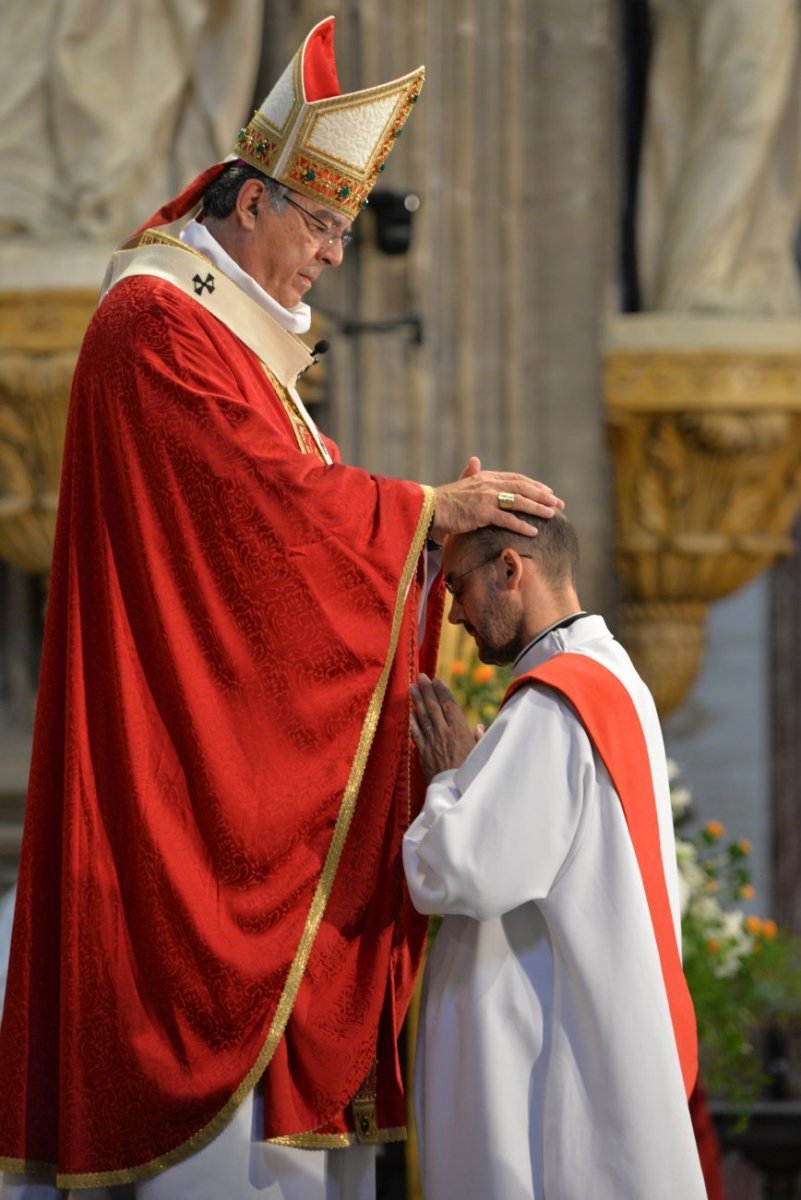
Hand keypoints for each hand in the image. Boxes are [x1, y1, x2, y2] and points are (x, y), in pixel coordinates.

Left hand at [410, 673, 480, 780]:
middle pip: (433, 707)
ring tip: (412, 687)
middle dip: (427, 690)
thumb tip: (479, 727)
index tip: (436, 679)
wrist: (455, 793)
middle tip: (420, 676)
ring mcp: (432, 742)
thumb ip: (479, 738)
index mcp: (460, 731)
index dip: (442, 691)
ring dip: (417, 701)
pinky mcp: (423, 752)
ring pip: (423, 717)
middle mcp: (444, 733)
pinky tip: (409, 711)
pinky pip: (416, 733)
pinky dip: (412, 721)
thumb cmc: (472, 773)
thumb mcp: (481, 754)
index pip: (449, 705)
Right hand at [430, 456, 563, 543]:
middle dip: (542, 495)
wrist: (430, 509)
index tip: (548, 491)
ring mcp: (486, 498)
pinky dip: (522, 525)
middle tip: (558, 503)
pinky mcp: (482, 513)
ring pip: (519, 501)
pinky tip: (534, 531)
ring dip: (538, 508)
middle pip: (522, 488)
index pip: (516, 479)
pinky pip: (507, 519)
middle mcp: (489, 484)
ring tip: (552, 514)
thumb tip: (475, 460)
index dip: (534, 485)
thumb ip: (471, 473)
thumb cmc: (445, 500)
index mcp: (486, 476)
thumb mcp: (460, 483)